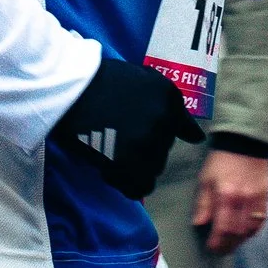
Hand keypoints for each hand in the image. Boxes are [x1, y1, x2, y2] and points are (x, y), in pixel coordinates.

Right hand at [52, 52, 205, 200]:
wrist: (70, 87)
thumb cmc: (101, 80)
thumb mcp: (146, 81)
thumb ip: (171, 109)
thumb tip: (197, 137)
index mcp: (170, 99)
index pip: (180, 130)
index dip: (157, 132)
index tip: (139, 131)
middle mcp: (164, 121)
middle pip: (163, 151)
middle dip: (145, 149)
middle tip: (117, 137)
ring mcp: (147, 143)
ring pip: (152, 169)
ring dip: (135, 165)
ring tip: (110, 150)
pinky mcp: (128, 162)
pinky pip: (139, 187)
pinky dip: (128, 184)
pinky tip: (110, 169)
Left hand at [193, 150, 267, 253]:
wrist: (246, 142)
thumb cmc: (222, 161)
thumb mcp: (206, 179)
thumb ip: (203, 203)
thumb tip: (199, 224)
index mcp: (226, 195)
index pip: (223, 228)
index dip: (217, 243)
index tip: (212, 248)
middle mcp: (244, 200)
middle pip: (238, 233)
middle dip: (229, 245)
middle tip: (221, 250)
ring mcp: (258, 199)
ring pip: (252, 229)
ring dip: (242, 240)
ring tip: (233, 243)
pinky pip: (263, 220)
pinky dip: (254, 229)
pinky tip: (247, 232)